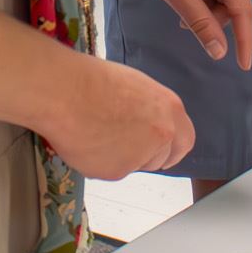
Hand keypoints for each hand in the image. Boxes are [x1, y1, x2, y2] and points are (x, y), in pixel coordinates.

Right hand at [47, 58, 194, 180]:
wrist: (66, 91)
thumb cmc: (92, 81)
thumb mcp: (135, 87)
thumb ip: (149, 110)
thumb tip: (144, 122)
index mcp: (169, 109)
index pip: (184, 140)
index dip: (170, 148)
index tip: (162, 151)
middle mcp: (162, 134)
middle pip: (160, 158)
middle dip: (144, 155)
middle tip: (121, 143)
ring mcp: (141, 155)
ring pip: (134, 165)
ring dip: (120, 157)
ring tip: (96, 132)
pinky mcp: (118, 171)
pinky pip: (110, 171)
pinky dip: (98, 161)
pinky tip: (85, 141)